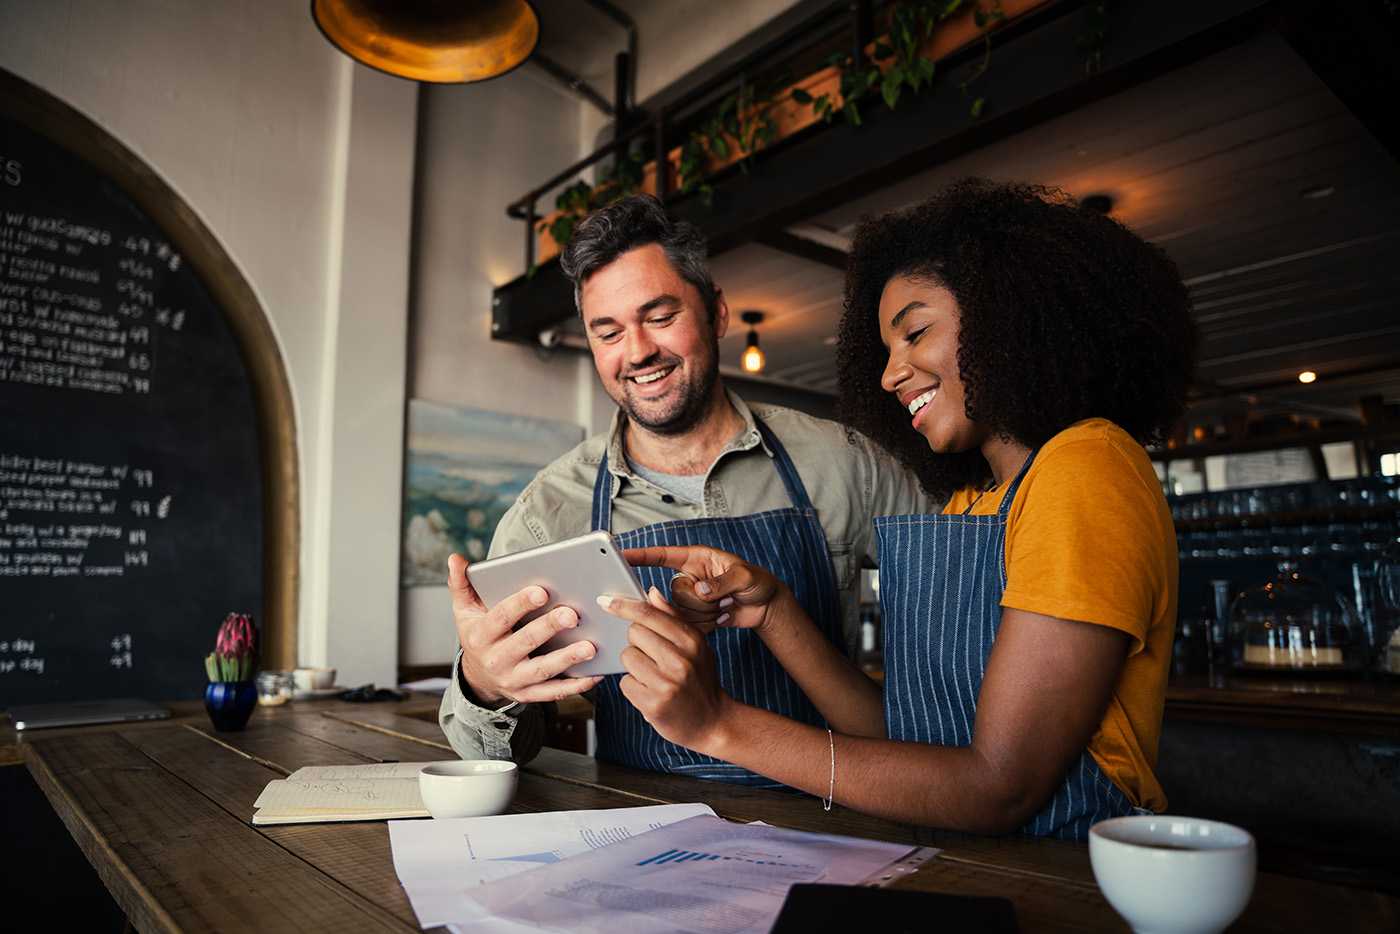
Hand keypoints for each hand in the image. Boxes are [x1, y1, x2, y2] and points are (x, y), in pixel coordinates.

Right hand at [448, 553, 602, 705]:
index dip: (520, 604)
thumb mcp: (463, 610)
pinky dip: (575, 686)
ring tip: (590, 646)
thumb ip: (460, 584)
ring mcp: (513, 680)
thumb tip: (455, 558)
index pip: (500, 617)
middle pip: (525, 643)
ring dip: (567, 659)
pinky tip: (594, 674)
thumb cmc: (478, 634)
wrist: (477, 676)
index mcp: (481, 636)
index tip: (542, 591)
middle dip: (549, 628)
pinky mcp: (528, 694)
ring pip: (542, 670)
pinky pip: (553, 692)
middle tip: (572, 615)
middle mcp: (496, 659)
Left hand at [604, 587, 734, 752]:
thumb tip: (651, 592)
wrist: (713, 722)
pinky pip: (625, 683)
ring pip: (627, 657)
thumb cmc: (700, 679)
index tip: (606, 601)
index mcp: (691, 641)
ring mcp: (667, 683)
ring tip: (653, 676)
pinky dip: (633, 687)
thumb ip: (672, 618)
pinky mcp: (653, 704)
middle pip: (633, 633)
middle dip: (637, 642)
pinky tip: (650, 692)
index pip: (649, 615)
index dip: (624, 606)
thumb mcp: (696, 645)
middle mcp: (680, 660)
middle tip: (653, 656)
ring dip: (634, 666)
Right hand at [623, 545, 792, 635]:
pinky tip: (722, 616)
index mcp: (696, 559)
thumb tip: (700, 590)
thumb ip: (722, 582)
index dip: (641, 556)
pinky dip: (707, 625)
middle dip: (699, 601)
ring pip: (680, 613)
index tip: (621, 556)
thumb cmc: (757, 582)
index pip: (662, 556)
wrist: (765, 607)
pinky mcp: (694, 617)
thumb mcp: (745, 577)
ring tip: (725, 605)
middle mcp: (689, 578)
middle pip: (672, 593)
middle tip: (723, 598)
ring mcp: (690, 599)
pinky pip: (688, 626)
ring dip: (706, 614)